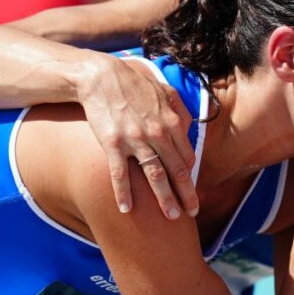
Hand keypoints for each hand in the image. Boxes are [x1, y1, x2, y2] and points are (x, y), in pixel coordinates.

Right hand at [78, 53, 198, 218]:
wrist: (101, 77)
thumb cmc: (133, 84)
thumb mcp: (164, 90)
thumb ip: (179, 109)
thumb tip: (188, 126)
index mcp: (171, 122)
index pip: (186, 157)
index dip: (190, 177)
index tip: (191, 191)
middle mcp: (156, 133)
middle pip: (176, 171)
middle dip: (186, 195)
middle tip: (192, 214)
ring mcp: (135, 140)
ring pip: (155, 176)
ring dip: (164, 199)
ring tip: (171, 217)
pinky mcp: (113, 144)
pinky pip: (120, 174)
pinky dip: (124, 193)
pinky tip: (126, 209)